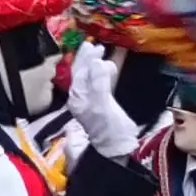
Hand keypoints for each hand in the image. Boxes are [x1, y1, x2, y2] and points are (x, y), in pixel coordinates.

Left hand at [67, 43, 140, 158]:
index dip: (86, 59)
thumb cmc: (110, 130)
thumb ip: (99, 83)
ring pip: (90, 77)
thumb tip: (97, 62)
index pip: (78, 73)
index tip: (94, 47)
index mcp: (77, 98)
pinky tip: (109, 67)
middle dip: (87, 59)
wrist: (118, 150)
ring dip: (95, 64)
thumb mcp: (103, 105)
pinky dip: (103, 73)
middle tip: (96, 46)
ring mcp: (91, 101)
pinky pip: (99, 83)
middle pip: (82, 73)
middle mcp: (81, 98)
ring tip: (101, 52)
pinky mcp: (101, 104)